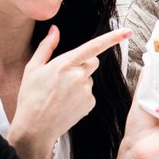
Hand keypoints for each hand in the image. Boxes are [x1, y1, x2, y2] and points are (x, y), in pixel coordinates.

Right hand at [9, 26, 130, 158]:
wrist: (34, 129)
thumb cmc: (30, 97)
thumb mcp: (33, 69)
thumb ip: (47, 47)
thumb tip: (55, 30)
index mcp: (65, 64)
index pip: (93, 47)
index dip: (112, 38)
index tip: (128, 31)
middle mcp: (78, 76)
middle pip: (92, 61)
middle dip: (83, 64)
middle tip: (63, 76)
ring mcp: (86, 91)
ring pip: (89, 78)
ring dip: (79, 82)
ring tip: (60, 94)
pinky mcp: (90, 103)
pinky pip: (89, 93)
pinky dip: (80, 96)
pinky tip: (66, 103)